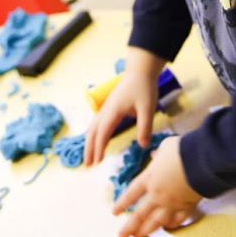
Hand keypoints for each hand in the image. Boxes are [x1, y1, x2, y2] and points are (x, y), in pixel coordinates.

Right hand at [83, 47, 164, 164]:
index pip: (103, 132)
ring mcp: (106, 107)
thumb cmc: (144, 88)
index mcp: (114, 110)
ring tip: (89, 156)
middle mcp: (106, 109)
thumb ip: (145, 127)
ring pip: (93, 126)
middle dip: (89, 148)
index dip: (99, 147)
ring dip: (89, 141)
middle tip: (88, 165)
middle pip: (93, 131)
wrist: (140, 71)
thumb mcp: (148, 108)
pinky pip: (97, 122)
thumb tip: (143, 146)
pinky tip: (96, 139)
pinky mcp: (109, 106)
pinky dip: (94, 133)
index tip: (97, 162)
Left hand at [112, 135, 200, 236]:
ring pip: (156, 222)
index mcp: (150, 178)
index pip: (132, 194)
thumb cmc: (182, 150)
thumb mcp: (165, 147)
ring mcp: (172, 203)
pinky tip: (166, 228)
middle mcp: (158, 194)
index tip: (115, 212)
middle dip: (129, 226)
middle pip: (140, 214)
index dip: (122, 203)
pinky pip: (177, 221)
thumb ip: (158, 154)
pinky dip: (171, 225)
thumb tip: (154, 154)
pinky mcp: (187, 207)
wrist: (202, 161)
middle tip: (121, 236)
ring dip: (146, 231)